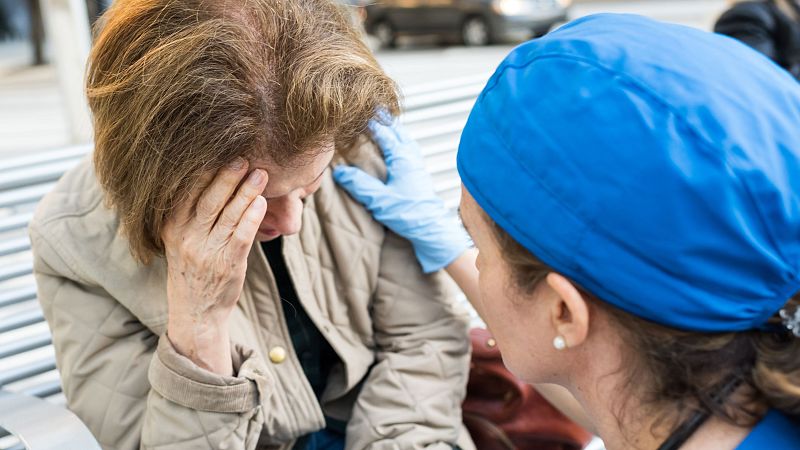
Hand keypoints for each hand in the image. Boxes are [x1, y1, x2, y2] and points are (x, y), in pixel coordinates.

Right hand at [162, 158, 267, 374]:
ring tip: (261, 173)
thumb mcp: (179, 239)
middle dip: (226, 176)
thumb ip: (189, 212)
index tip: (218, 150)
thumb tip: (212, 177)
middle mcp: (187, 237)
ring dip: (246, 192)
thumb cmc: (192, 268)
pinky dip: (252, 217)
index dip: (202, 170)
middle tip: (243, 156)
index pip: (186, 192)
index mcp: (171, 227)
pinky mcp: (228, 264)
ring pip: (229, 215)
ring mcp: (207, 251)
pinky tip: (261, 202)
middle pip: (208, 199)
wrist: (195, 312)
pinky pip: (241, 235)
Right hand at [333, 117, 469, 272]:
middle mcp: (412, 157)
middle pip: (397, 131)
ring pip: (405, 139)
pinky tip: (396, 149)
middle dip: (384, 119)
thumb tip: (340, 171)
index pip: (384, 132)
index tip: (359, 112)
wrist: (432, 230)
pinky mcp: (419, 175)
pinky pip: (409, 149)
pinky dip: (400, 142)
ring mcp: (417, 165)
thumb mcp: (379, 200)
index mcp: (402, 158)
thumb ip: (359, 184)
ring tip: (383, 124)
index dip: (371, 122)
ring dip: (394, 130)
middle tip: (372, 109)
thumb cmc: (409, 215)